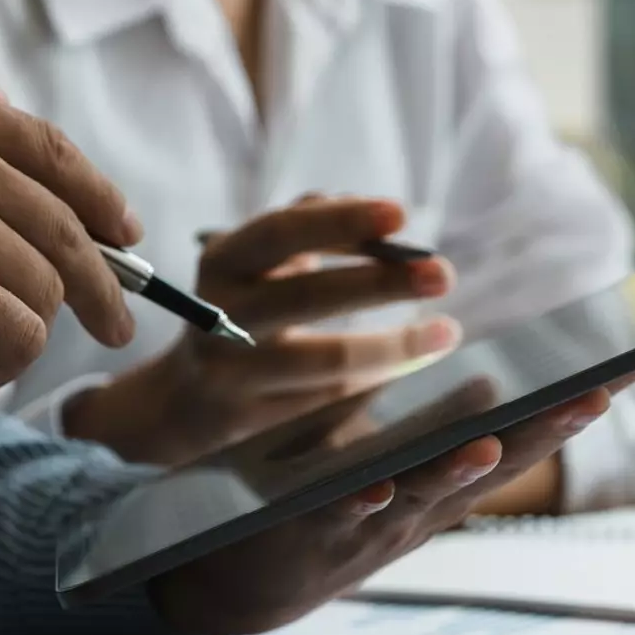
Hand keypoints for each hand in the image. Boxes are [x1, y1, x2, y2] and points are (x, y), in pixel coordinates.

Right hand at [0, 70, 137, 390]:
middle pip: (69, 229)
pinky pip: (21, 336)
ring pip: (45, 292)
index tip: (125, 233)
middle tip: (116, 329)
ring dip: (19, 337)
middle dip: (104, 288)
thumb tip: (15, 126)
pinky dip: (1, 365)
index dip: (99, 197)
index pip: (51, 148)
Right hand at [62, 196, 457, 464]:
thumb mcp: (263, 260)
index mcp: (224, 261)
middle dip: (381, 283)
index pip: (282, 232)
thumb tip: (381, 218)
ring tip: (447, 332)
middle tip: (442, 274)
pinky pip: (331, 400)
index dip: (342, 222)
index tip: (401, 214)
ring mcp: (236, 373)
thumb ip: (313, 226)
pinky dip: (378, 379)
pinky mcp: (257, 421)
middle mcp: (220, 316)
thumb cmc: (247, 306)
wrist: (187, 397)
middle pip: (307, 298)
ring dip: (395, 347)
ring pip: (327, 363)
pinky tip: (416, 362)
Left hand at [147, 389, 612, 634]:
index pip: (525, 432)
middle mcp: (425, 507)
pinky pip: (340, 517)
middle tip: (600, 392)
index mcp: (446, 479)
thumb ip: (436, 425)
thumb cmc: (325, 507)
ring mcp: (374, 526)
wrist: (243, 581)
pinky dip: (361, 503)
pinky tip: (377, 484)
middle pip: (497, 464)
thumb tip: (495, 377)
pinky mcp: (314, 535)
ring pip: (426, 495)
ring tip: (495, 441)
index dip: (576, 401)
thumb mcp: (392, 459)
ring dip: (459, 472)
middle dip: (547, 431)